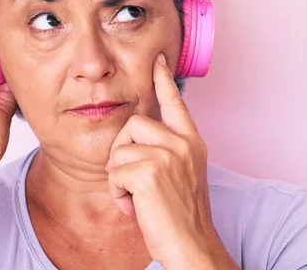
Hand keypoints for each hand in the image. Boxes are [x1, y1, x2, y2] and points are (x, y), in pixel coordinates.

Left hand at [105, 53, 235, 268]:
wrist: (191, 245)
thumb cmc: (182, 215)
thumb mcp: (181, 174)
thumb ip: (165, 151)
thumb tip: (134, 138)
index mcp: (191, 142)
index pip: (175, 102)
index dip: (163, 79)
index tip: (158, 59)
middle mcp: (183, 144)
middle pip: (133, 123)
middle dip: (123, 151)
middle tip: (132, 179)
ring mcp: (168, 156)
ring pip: (121, 149)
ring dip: (120, 177)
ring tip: (137, 196)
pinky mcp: (150, 172)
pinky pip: (115, 172)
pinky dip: (118, 193)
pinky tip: (135, 206)